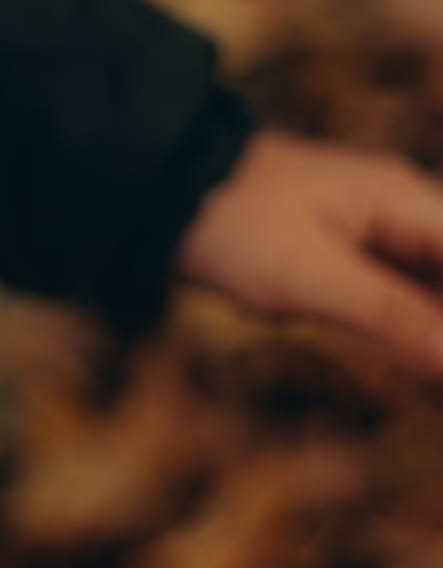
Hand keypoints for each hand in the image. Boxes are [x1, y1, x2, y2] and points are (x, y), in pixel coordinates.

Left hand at [174, 128, 442, 377]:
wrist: (154, 187)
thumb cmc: (229, 221)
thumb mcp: (309, 276)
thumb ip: (391, 316)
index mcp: (404, 201)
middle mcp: (400, 211)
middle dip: (442, 325)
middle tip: (433, 374)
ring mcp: (374, 231)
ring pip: (434, 289)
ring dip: (433, 328)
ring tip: (428, 380)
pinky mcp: (346, 254)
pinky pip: (405, 296)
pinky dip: (420, 330)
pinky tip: (422, 366)